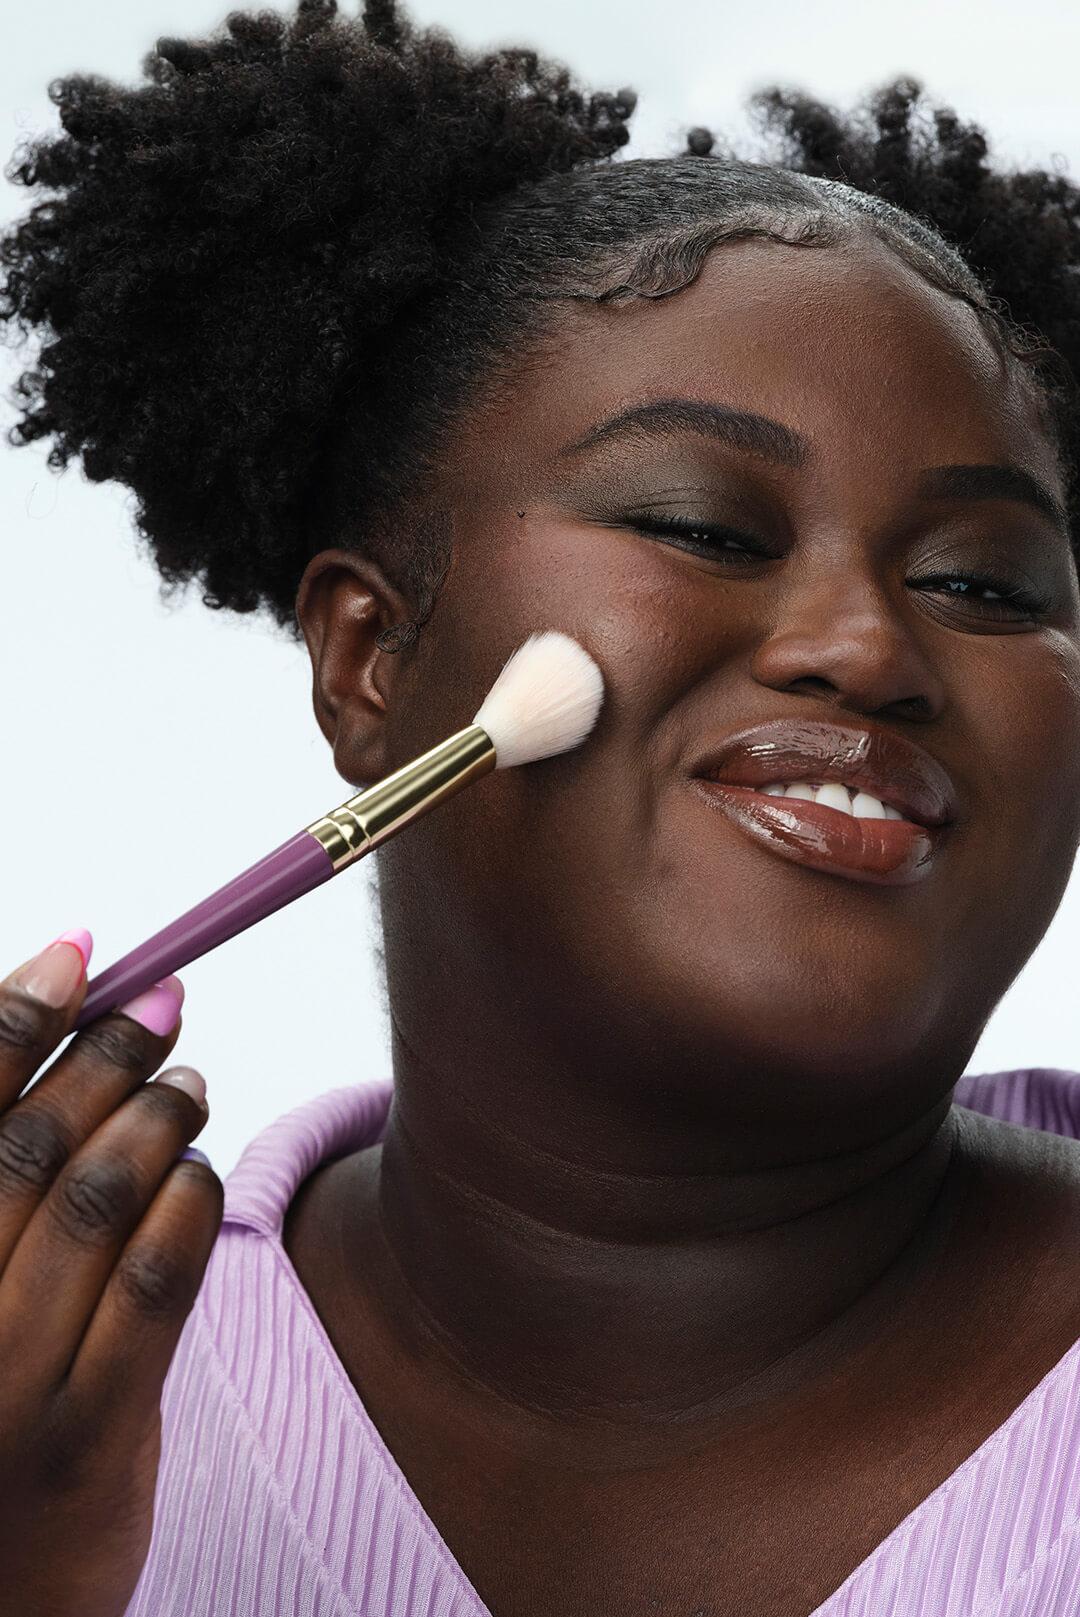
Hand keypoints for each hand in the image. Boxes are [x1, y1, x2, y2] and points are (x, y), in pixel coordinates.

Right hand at [0, 930, 220, 1616]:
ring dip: (159, 1118)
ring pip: (100, 1202)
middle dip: (106, 1054)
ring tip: (188, 1080)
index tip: (79, 950)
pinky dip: (190, 1204)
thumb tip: (49, 1023)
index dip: (16, 1013)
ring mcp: (4, 1385)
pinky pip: (157, 1284)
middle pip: (31, 1146)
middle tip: (162, 1001)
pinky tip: (199, 1172)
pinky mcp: (87, 1439)